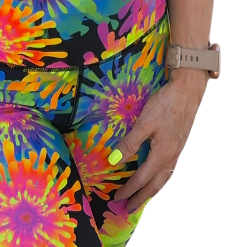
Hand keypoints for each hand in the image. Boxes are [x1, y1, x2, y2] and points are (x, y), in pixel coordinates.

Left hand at [111, 68, 206, 211]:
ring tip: (141, 198)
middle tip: (128, 207)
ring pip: (163, 179)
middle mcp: (170, 158)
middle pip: (155, 185)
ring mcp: (176, 153)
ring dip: (151, 190)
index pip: (142, 178)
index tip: (118, 197)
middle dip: (140, 197)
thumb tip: (113, 161)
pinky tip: (155, 177)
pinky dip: (159, 179)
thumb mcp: (144, 123)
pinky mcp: (177, 146)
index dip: (129, 189)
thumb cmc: (164, 105)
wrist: (186, 93)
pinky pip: (167, 170)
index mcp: (161, 155)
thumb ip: (129, 143)